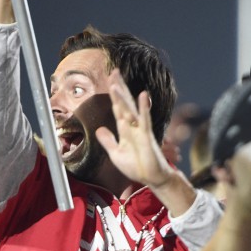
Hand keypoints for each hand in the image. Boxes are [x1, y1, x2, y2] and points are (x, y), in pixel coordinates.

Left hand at [95, 75, 174, 189]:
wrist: (151, 178)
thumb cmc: (137, 166)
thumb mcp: (116, 153)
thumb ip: (108, 141)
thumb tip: (99, 129)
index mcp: (125, 129)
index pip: (117, 107)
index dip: (113, 95)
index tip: (110, 79)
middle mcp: (132, 126)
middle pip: (124, 103)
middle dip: (119, 88)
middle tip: (114, 71)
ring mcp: (140, 129)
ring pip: (130, 109)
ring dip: (123, 96)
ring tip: (116, 83)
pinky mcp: (147, 136)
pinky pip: (145, 120)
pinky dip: (144, 108)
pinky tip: (143, 95)